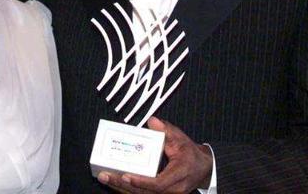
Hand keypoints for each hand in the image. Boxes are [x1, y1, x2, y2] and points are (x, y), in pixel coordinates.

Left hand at [97, 117, 212, 193]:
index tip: (125, 176)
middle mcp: (172, 190)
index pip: (158, 184)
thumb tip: (152, 121)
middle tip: (105, 176)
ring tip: (105, 178)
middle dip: (123, 185)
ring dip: (121, 189)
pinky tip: (114, 182)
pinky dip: (127, 190)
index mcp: (179, 175)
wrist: (202, 168)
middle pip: (145, 193)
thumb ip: (167, 130)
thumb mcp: (181, 139)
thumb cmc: (191, 154)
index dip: (141, 182)